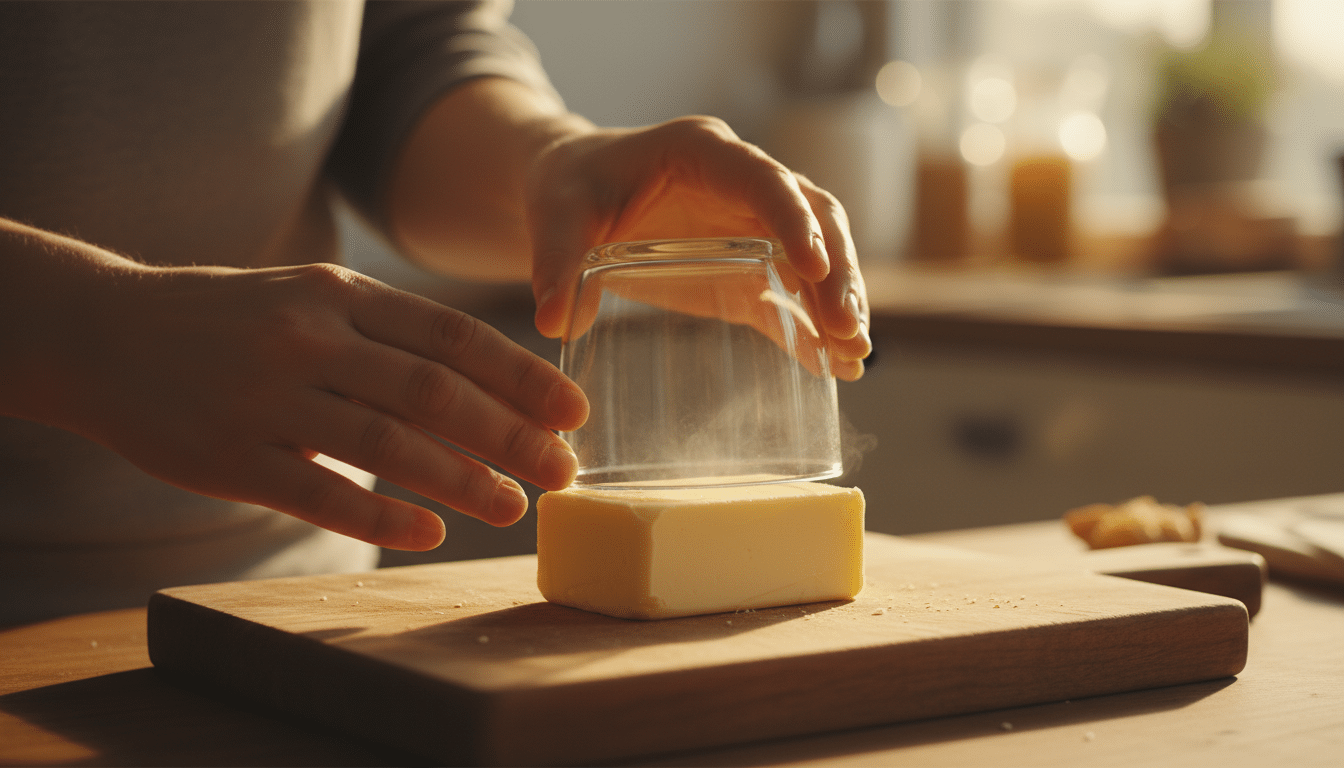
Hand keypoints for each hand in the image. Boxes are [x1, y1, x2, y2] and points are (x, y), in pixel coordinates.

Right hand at [51, 259, 587, 549]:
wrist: (103, 332)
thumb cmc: (232, 317)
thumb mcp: (311, 293)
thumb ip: (389, 331)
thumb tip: (488, 384)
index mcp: (339, 292)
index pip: (451, 335)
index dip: (520, 376)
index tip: (572, 412)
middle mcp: (309, 338)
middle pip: (433, 392)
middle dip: (510, 436)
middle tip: (562, 472)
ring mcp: (267, 398)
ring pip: (385, 444)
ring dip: (461, 481)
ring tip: (513, 507)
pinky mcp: (229, 457)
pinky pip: (321, 494)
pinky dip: (382, 517)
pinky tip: (430, 532)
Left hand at [526, 116, 870, 380]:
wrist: (575, 193)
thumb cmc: (569, 187)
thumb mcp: (555, 213)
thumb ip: (556, 259)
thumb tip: (554, 322)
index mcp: (704, 152)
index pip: (765, 178)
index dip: (794, 218)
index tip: (813, 266)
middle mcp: (744, 183)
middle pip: (814, 218)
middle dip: (837, 272)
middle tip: (847, 328)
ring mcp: (754, 227)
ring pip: (819, 255)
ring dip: (841, 301)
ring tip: (855, 354)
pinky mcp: (749, 270)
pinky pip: (792, 296)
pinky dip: (814, 329)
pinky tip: (837, 366)